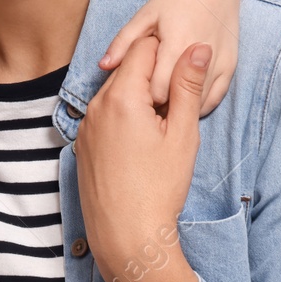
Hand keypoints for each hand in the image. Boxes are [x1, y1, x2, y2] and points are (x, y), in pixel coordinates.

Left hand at [76, 37, 206, 281]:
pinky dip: (122, 116)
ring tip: (163, 117)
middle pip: (125, 70)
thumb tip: (198, 47)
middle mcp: (96, 105)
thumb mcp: (182, 133)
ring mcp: (86, 125)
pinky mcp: (82, 143)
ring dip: (136, 96)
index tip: (183, 56)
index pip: (142, 48)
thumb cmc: (159, 186)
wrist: (126, 234)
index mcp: (121, 97)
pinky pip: (103, 116)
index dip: (165, 48)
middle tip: (178, 87)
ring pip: (113, 94)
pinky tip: (142, 139)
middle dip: (151, 73)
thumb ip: (186, 85)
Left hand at [100, 0, 237, 114]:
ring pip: (197, 103)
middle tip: (149, 96)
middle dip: (161, 101)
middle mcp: (201, 56)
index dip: (144, 94)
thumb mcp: (145, 17)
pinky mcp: (232, 68)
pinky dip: (197, 104)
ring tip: (165, 95)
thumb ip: (124, 42)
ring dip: (179, 104)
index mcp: (176, 43)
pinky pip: (214, 100)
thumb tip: (103, 66)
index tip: (137, 91)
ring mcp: (221, 64)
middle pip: (176, 98)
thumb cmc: (175, 0)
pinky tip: (182, 97)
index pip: (156, 89)